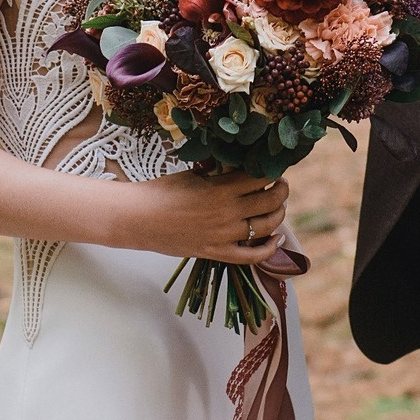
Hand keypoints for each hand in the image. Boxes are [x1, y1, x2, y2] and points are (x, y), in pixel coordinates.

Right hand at [103, 170, 291, 263]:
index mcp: (221, 189)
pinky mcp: (216, 252)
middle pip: (270, 200)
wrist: (137, 219)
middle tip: (280, 184)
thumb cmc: (161, 192)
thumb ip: (217, 170)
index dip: (271, 170)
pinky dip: (270, 249)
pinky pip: (252, 256)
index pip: (259, 177)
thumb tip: (237, 163)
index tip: (272, 167)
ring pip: (267, 226)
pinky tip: (278, 238)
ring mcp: (223, 235)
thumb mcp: (192, 173)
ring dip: (279, 214)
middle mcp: (227, 213)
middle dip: (281, 190)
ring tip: (278, 206)